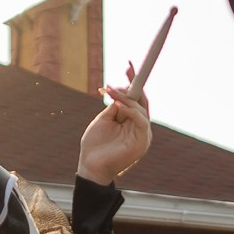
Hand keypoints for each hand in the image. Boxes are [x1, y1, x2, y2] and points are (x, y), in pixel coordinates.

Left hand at [78, 68, 151, 185]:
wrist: (91, 166)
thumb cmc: (95, 145)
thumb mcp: (104, 120)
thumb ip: (115, 107)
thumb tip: (120, 91)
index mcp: (131, 121)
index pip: (136, 99)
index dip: (134, 82)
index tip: (129, 67)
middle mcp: (139, 126)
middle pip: (142, 101)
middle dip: (135, 84)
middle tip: (128, 70)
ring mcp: (143, 134)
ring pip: (141, 108)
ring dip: (126, 97)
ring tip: (111, 90)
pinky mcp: (143, 141)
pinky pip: (141, 120)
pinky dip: (131, 110)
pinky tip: (118, 104)